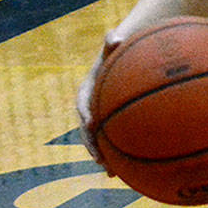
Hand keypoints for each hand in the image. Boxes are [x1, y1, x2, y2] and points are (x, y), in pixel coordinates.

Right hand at [76, 32, 123, 173]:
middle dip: (91, 145)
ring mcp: (99, 119)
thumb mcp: (113, 46)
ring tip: (111, 172)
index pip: (82, 104)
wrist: (121, 64)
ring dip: (103, 156)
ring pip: (98, 140)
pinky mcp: (110, 126)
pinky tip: (125, 172)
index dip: (85, 114)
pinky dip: (117, 156)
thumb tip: (115, 35)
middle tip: (98, 159)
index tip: (90, 123)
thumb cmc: (118, 54)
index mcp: (86, 92)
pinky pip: (112, 142)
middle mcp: (89, 108)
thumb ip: (111, 40)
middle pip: (87, 130)